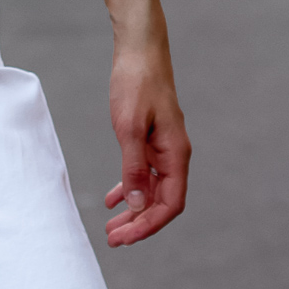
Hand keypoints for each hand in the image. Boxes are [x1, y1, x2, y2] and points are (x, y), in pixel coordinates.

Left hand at [102, 42, 189, 245]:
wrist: (139, 49)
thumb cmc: (137, 82)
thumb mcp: (130, 126)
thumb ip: (134, 167)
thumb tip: (138, 205)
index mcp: (176, 154)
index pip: (170, 204)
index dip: (149, 225)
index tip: (126, 238)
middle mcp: (174, 154)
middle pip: (161, 201)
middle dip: (139, 223)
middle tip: (113, 239)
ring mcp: (163, 147)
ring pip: (151, 189)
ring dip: (133, 209)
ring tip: (112, 227)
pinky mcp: (151, 138)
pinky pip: (143, 172)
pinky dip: (129, 187)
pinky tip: (113, 199)